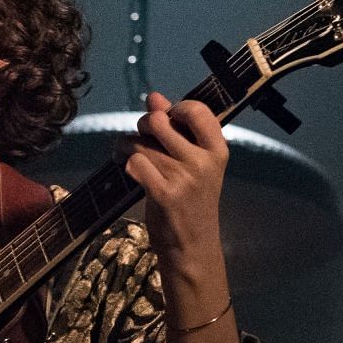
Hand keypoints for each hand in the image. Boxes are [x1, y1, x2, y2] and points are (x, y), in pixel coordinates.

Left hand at [125, 90, 228, 265]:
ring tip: (129, 156)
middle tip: (143, 139)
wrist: (192, 246)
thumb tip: (154, 96)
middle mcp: (204, 161)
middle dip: (144, 125)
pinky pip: (134, 163)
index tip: (166, 120)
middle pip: (160, 121)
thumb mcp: (194, 163)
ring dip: (127, 146)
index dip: (173, 108)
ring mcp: (185, 178)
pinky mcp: (164, 194)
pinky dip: (125, 163)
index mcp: (217, 150)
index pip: (196, 109)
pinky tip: (127, 169)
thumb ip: (176, 129)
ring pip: (141, 144)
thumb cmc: (192, 201)